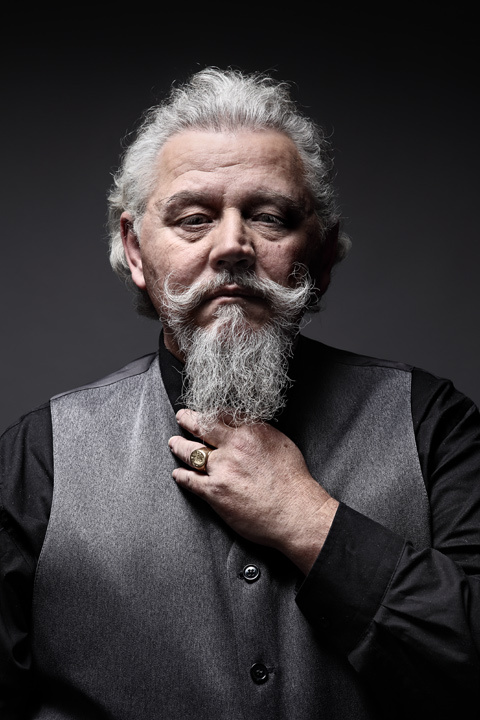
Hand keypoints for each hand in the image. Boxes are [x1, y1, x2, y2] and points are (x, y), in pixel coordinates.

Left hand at [168, 409, 338, 573]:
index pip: (221, 414)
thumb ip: (260, 432)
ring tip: (174, 443)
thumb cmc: (294, 481)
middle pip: (201, 427)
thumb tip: (248, 428)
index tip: (204, 412)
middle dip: (187, 419)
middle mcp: (233, 446)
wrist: (295, 511)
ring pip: (190, 451)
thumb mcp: (280, 443)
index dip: (209, 412)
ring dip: (179, 445)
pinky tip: (177, 473)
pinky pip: (189, 480)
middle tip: (181, 416)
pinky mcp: (214, 492)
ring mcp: (221, 469)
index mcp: (250, 431)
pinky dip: (180, 475)